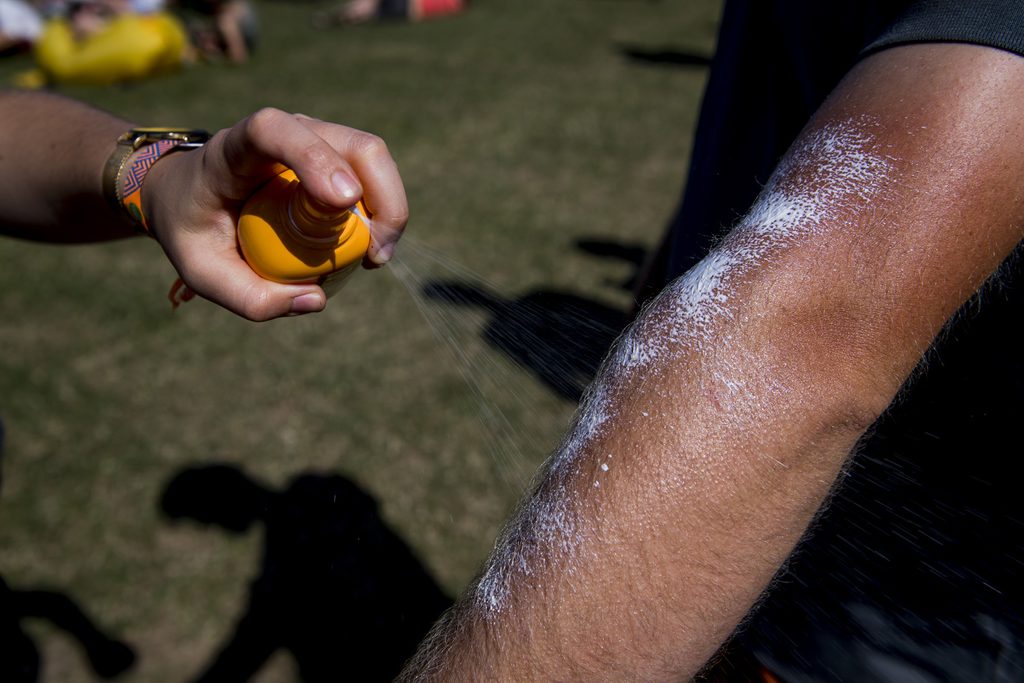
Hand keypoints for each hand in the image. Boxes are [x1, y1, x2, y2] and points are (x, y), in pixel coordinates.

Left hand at [141, 108, 408, 320]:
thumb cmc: (192, 227)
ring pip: (372, 157)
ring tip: (374, 257)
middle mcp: (284, 131)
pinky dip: (383, 210)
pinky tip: (370, 246)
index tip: (342, 204)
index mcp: (236, 148)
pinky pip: (372, 174)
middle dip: (382, 199)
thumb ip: (248, 296)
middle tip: (375, 256)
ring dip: (390, 208)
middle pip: (353, 145)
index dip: (313, 157)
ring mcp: (314, 138)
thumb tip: (316, 299)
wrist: (188, 193)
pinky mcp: (332, 154)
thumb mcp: (202, 272)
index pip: (275, 131)